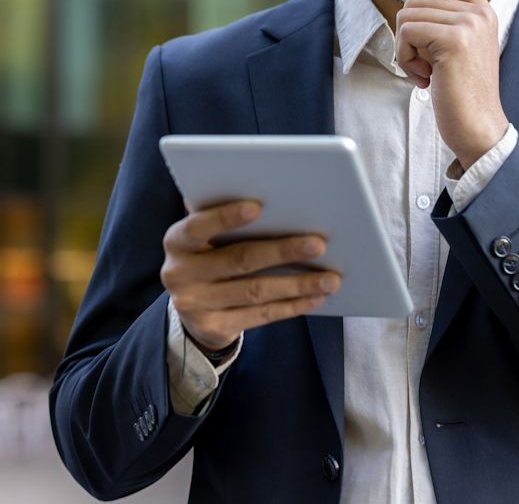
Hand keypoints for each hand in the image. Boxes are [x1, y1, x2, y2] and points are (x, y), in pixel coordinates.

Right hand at [161, 200, 340, 352]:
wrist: (192, 307)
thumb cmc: (212, 253)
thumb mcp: (209, 235)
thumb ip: (229, 220)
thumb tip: (283, 200)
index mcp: (178, 241)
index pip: (199, 226)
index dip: (227, 216)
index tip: (259, 206)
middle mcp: (180, 273)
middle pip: (239, 260)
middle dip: (282, 251)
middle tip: (318, 244)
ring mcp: (195, 304)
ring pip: (255, 292)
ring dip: (298, 284)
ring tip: (330, 279)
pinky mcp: (214, 328)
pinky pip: (260, 315)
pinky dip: (292, 306)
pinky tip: (315, 297)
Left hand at [395, 0, 508, 169]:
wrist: (479, 129)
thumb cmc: (461, 94)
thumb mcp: (458, 47)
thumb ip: (443, 21)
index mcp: (483, 10)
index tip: (416, 8)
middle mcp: (479, 12)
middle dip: (408, 33)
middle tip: (424, 63)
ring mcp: (468, 24)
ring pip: (407, 14)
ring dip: (405, 48)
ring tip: (426, 72)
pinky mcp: (454, 40)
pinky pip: (406, 32)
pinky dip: (405, 58)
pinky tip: (426, 79)